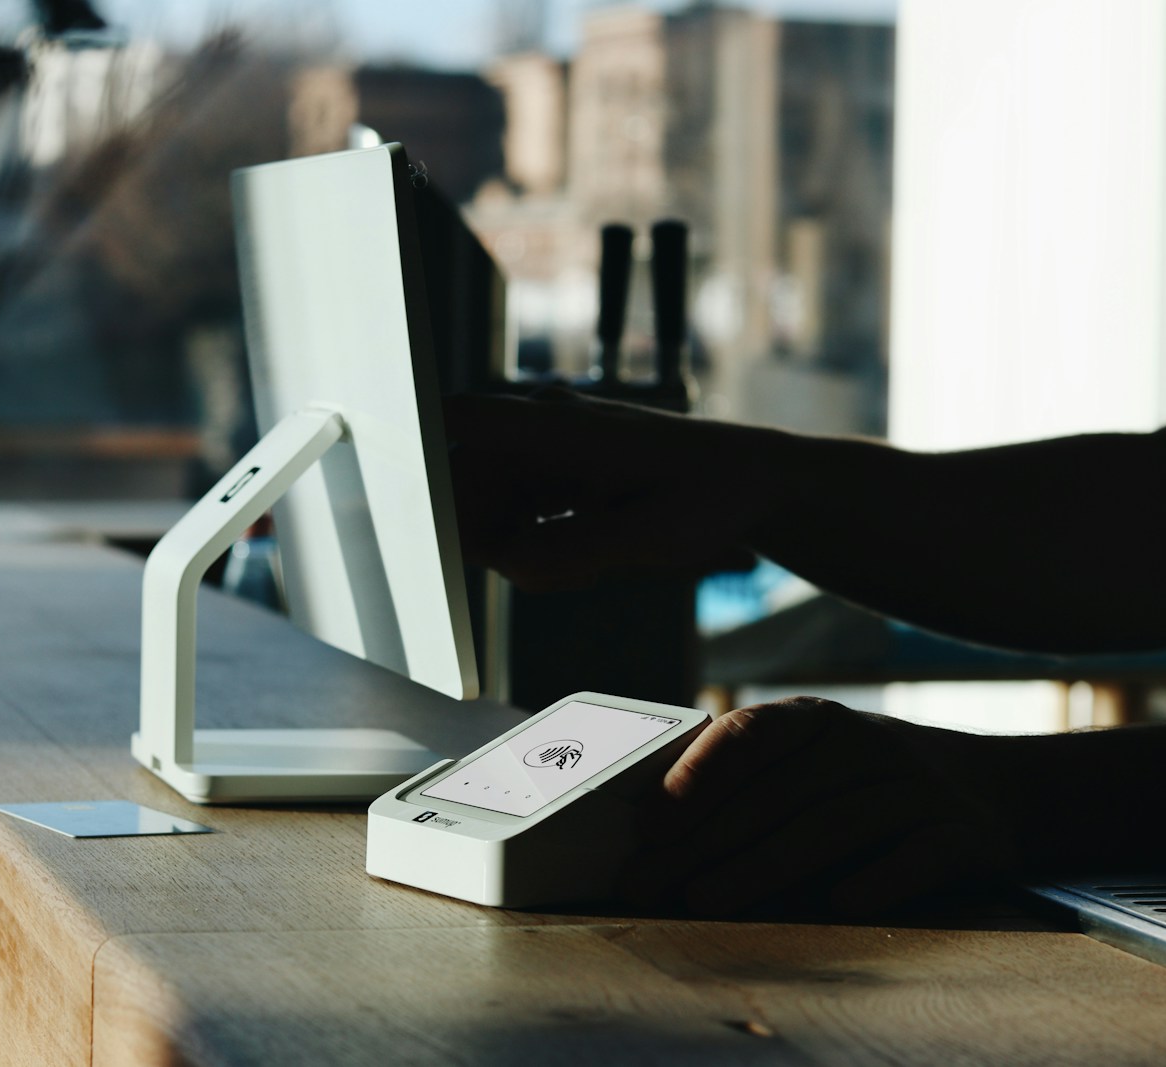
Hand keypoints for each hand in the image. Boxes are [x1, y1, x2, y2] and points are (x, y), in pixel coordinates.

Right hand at [444, 390, 760, 589]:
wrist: (751, 480)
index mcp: (562, 425)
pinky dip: (532, 543)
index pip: (462, 419)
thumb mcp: (652, 536)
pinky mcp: (550, 468)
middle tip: (540, 574)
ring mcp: (544, 444)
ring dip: (513, 546)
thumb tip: (506, 562)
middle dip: (482, 535)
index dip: (421, 455)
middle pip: (465, 478)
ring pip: (487, 503)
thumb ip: (574, 550)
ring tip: (583, 564)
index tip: (414, 513)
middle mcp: (542, 423)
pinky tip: (581, 557)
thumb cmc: (710, 497)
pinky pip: (513, 512)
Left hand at [621, 697, 1019, 916]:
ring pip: (832, 826)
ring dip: (762, 867)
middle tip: (651, 882)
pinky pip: (917, 856)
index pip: (751, 733)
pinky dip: (878, 879)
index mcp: (819, 723)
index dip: (697, 773)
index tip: (650, 819)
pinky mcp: (962, 836)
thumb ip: (754, 780)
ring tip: (706, 901)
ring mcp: (916, 788)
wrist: (1003, 790)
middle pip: (777, 794)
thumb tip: (655, 826)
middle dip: (705, 842)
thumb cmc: (871, 782)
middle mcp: (867, 745)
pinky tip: (837, 904)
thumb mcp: (820, 760)